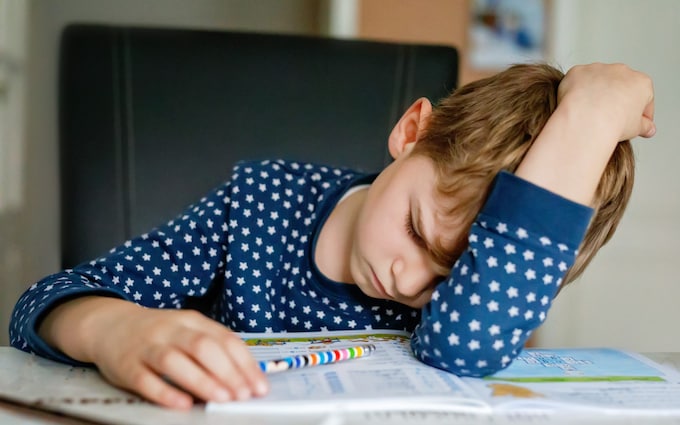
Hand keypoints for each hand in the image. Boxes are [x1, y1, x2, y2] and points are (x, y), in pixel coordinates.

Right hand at [40, 297, 267, 408]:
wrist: (109, 325)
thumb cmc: (159, 334)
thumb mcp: (187, 330)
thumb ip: (213, 348)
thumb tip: (245, 376)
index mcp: (191, 321)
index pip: (225, 340)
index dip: (245, 364)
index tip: (260, 386)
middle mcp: (170, 330)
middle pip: (203, 347)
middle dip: (227, 372)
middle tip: (243, 394)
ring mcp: (147, 347)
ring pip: (175, 362)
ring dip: (202, 380)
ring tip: (222, 398)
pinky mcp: (126, 366)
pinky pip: (145, 380)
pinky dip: (165, 392)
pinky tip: (183, 404)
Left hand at [558, 63, 655, 141]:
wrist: (587, 119)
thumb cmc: (613, 123)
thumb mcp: (636, 129)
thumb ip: (645, 126)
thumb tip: (648, 128)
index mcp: (641, 83)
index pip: (643, 97)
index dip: (638, 112)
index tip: (632, 122)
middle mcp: (621, 71)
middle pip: (619, 85)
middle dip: (615, 99)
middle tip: (607, 118)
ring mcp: (598, 68)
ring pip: (597, 81)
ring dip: (594, 93)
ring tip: (588, 113)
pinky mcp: (578, 71)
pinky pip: (577, 80)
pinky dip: (575, 91)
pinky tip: (574, 105)